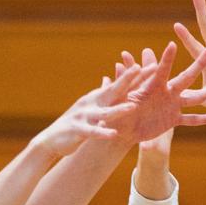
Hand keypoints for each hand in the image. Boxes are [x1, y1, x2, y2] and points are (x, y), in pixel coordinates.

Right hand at [31, 63, 148, 158]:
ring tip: (132, 106)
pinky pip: (92, 131)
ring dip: (118, 109)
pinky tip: (113, 134)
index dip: (136, 76)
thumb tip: (110, 79)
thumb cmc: (75, 122)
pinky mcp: (77, 130)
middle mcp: (92, 103)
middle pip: (113, 90)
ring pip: (104, 112)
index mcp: (98, 97)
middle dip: (127, 80)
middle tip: (141, 69)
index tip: (153, 65)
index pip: (121, 84)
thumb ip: (102, 94)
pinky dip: (102, 132)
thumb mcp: (90, 107)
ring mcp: (84, 116)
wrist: (52, 139)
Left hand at [117, 42, 205, 143]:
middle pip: (186, 77)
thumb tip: (118, 68)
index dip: (166, 59)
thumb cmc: (115, 109)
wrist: (120, 127)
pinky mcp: (173, 120)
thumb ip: (122, 83)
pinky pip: (191, 120)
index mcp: (152, 85)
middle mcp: (166, 92)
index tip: (172, 44)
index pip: (161, 70)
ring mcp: (172, 105)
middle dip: (199, 65)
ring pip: (196, 97)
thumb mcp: (118, 97)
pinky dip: (204, 119)